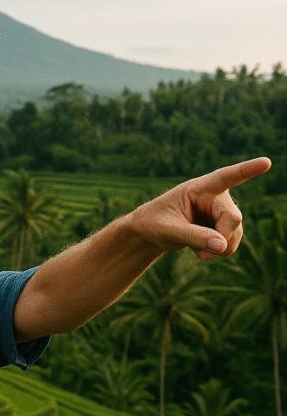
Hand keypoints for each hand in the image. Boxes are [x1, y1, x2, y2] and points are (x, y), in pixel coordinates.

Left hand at [130, 157, 270, 260]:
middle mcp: (214, 197)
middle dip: (222, 237)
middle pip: (233, 217)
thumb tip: (222, 246)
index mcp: (198, 188)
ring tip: (199, 252)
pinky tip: (201, 251)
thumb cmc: (153, 224)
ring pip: (235, 232)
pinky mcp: (220, 226)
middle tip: (207, 253)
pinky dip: (219, 251)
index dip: (246, 170)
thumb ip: (193, 237)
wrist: (148, 234)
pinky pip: (231, 242)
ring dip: (221, 247)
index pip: (224, 177)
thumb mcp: (168, 230)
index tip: (266, 162)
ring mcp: (219, 212)